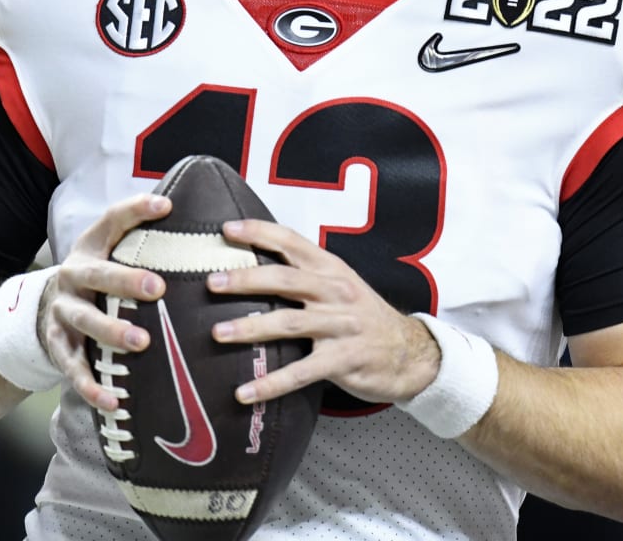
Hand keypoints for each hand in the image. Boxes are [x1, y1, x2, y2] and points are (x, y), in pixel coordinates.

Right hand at [39, 191, 171, 410]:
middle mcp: (73, 276)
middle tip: (158, 288)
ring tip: (141, 342)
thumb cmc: (98, 276)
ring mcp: (63, 311)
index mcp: (91, 247)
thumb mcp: (110, 248)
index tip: (167, 206)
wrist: (45, 307)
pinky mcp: (58, 346)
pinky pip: (74, 368)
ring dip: (112, 331)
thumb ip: (142, 235)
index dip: (137, 210)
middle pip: (98, 276)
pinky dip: (92, 387)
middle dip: (126, 281)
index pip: (112, 221)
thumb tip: (188, 215)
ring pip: (86, 321)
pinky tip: (113, 401)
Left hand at [205, 218, 440, 405]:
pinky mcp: (343, 360)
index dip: (259, 232)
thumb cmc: (364, 318)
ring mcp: (341, 326)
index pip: (292, 242)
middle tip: (211, 282)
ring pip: (289, 323)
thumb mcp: (341, 286)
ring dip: (250, 328)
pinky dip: (270, 383)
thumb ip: (305, 277)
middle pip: (285, 280)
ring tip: (217, 333)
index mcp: (331, 269)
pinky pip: (301, 372)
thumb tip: (251, 270)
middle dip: (245, 279)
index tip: (227, 230)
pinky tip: (244, 392)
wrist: (411, 353)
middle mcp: (336, 292)